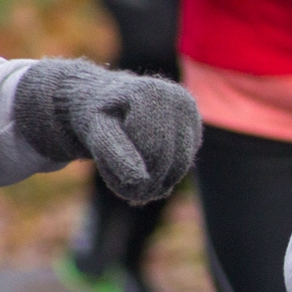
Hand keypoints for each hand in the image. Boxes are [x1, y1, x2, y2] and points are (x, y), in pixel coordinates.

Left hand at [14, 59, 201, 204]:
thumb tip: (141, 181)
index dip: (138, 178)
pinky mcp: (194, 124)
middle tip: (132, 196)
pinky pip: (185, 160)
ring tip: (135, 185)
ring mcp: (190, 112)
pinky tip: (146, 168)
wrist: (104, 96)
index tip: (123, 191)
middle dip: (152, 183)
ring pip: (182, 163)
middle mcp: (178, 99)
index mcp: (153, 95)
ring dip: (160, 181)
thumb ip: (116, 156)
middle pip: (173, 159)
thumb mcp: (96, 134)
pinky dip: (166, 172)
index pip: (155, 152)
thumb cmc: (96, 115)